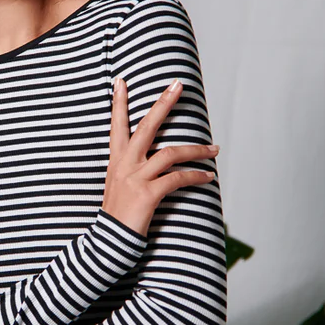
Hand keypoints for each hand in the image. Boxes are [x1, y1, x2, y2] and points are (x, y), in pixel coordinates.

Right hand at [102, 78, 219, 237]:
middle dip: (163, 104)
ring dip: (196, 150)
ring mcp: (135, 178)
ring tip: (215, 150)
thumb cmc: (118, 214)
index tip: (121, 82)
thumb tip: (154, 160)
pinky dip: (196, 176)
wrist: (109, 242)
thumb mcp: (119, 186)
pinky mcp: (147, 194)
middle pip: (146, 127)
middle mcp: (125, 164)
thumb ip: (131, 169)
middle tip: (178, 85)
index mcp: (116, 160)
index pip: (117, 126)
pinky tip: (208, 177)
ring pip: (170, 153)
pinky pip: (177, 179)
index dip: (118, 104)